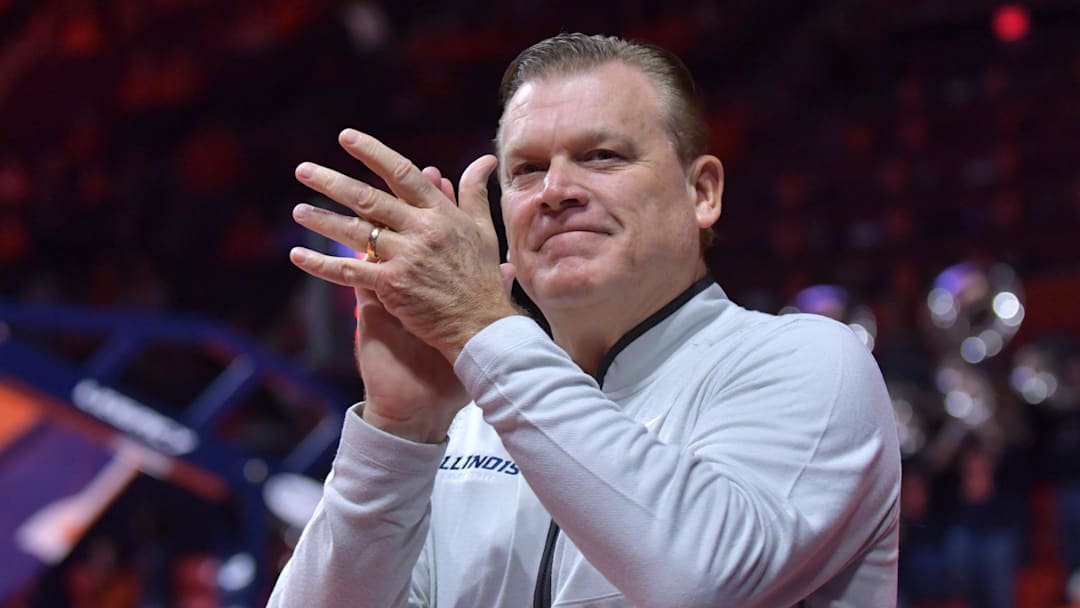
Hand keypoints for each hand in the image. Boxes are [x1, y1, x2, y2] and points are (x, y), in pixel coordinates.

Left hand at [290, 129, 517, 362]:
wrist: (480, 323)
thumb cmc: (482, 277)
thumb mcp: (483, 229)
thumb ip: (474, 192)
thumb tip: (484, 159)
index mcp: (440, 213)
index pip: (402, 173)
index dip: (372, 153)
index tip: (346, 138)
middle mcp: (420, 230)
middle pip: (369, 199)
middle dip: (332, 183)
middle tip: (304, 170)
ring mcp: (405, 257)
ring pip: (355, 232)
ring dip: (322, 221)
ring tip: (298, 211)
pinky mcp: (392, 285)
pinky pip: (350, 270)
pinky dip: (322, 264)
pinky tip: (299, 255)